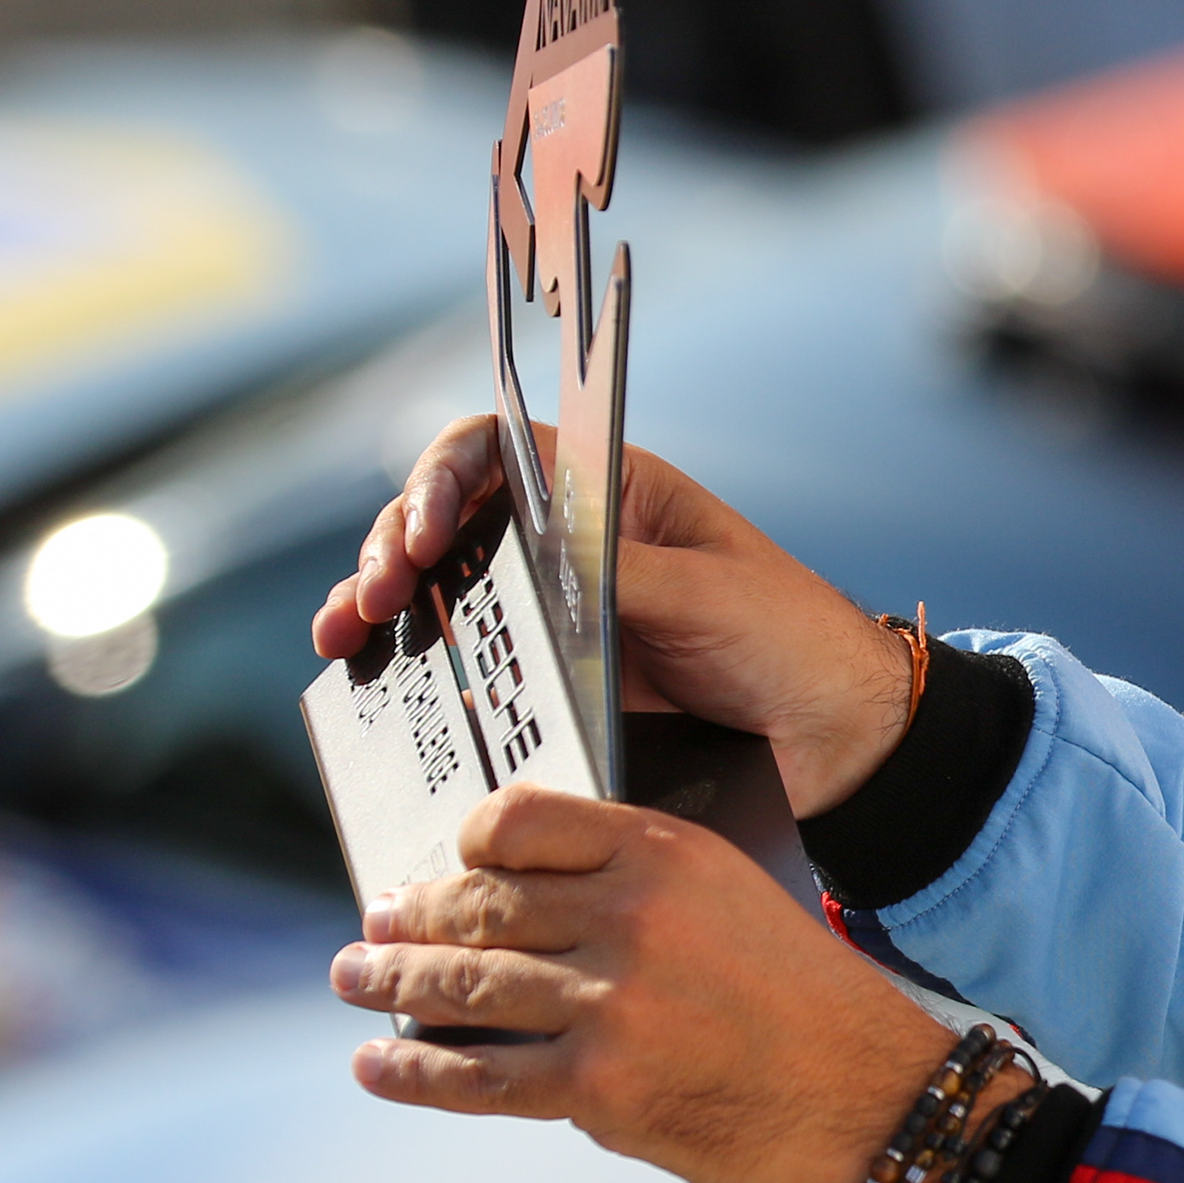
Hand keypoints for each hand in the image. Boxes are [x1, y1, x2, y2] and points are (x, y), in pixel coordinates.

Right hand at [313, 420, 918, 815]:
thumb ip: (611, 572)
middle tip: (375, 596)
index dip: (441, 478)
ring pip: (444, 584)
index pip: (495, 450)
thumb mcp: (705, 593)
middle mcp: (572, 539)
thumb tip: (525, 559)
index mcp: (613, 489)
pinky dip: (417, 656)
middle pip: (448, 517)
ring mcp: (557, 606)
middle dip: (394, 545)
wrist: (838, 732)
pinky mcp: (556, 671)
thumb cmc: (795, 640)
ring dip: (382, 599)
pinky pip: (470, 652)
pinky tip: (373, 667)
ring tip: (344, 630)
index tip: (423, 529)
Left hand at [331, 782, 968, 1182]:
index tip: (447, 865)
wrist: (879, 1106)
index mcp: (668, 853)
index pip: (520, 820)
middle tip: (378, 928)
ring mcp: (609, 1003)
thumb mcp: (738, 908)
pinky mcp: (598, 1087)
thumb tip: (530, 923)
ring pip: (461, 986)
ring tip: (357, 980)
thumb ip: (641, 897)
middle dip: (411, 921)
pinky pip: (476, 1076)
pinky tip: (380, 1066)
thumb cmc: (815, 1014)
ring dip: (391, 985)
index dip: (466, 845)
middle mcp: (631, 915)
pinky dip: (414, 1073)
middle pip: (477, 904)